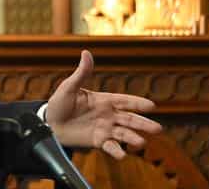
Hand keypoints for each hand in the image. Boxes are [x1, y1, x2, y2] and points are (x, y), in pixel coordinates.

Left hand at [45, 50, 162, 158]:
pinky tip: (122, 155)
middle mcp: (108, 115)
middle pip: (129, 119)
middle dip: (143, 124)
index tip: (152, 106)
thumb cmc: (59, 104)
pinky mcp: (97, 141)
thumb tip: (86, 52)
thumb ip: (81, 73)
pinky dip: (116, 151)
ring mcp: (104, 129)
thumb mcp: (69, 87)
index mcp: (103, 100)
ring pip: (123, 134)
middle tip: (158, 129)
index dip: (137, 103)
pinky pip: (110, 146)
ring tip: (141, 142)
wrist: (49, 124)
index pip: (124, 101)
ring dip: (133, 138)